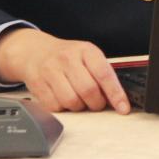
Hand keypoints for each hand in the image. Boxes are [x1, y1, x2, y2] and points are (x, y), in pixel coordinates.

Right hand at [0, 27, 129, 113]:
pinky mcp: (38, 84)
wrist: (35, 51)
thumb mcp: (87, 56)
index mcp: (86, 50)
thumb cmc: (67, 56)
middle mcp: (68, 59)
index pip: (104, 74)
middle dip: (96, 103)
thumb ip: (102, 74)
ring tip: (78, 99)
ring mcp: (51, 71)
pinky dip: (63, 108)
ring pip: (72, 101)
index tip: (123, 108)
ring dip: (79, 107)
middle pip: (88, 91)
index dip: (116, 94)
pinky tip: (63, 98)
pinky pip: (56, 106)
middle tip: (96, 102)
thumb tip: (117, 99)